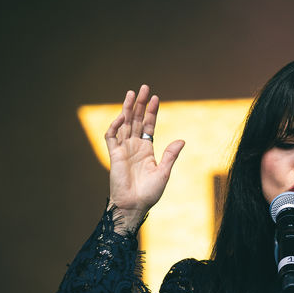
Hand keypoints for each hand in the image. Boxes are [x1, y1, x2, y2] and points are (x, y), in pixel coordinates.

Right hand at [105, 84, 184, 232]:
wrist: (134, 205)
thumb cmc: (149, 193)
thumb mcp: (164, 173)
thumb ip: (170, 155)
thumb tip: (182, 140)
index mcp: (146, 150)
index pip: (149, 126)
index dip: (152, 112)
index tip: (156, 98)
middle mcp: (134, 147)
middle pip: (137, 120)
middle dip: (141, 104)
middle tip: (145, 87)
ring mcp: (123, 149)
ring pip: (125, 124)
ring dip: (128, 109)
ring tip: (132, 93)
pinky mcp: (113, 155)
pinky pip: (111, 136)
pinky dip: (115, 125)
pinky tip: (123, 116)